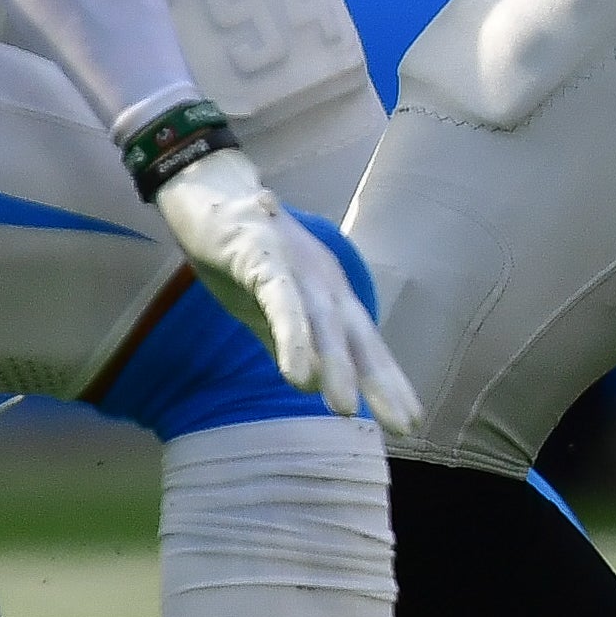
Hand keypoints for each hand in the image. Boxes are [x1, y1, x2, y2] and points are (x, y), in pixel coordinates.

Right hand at [155, 150, 419, 430]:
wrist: (206, 190)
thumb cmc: (244, 253)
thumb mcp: (272, 306)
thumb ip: (292, 340)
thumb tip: (310, 384)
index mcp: (330, 294)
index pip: (367, 344)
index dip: (388, 381)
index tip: (409, 421)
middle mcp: (324, 280)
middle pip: (358, 337)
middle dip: (382, 383)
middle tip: (403, 427)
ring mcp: (296, 265)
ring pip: (322, 323)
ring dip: (336, 366)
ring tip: (345, 410)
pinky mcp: (261, 254)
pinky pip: (280, 301)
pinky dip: (292, 336)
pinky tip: (296, 375)